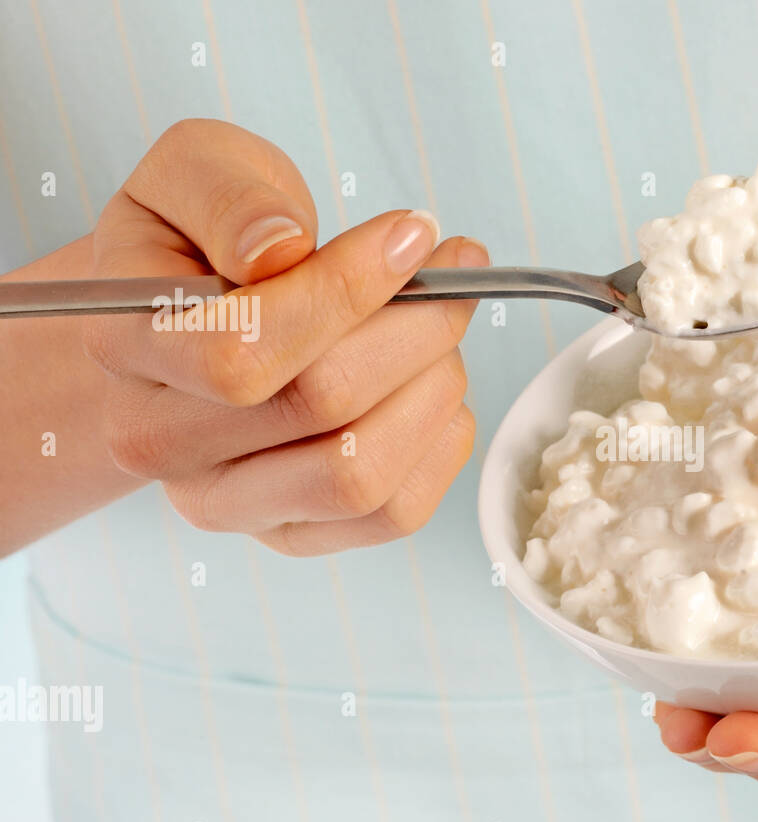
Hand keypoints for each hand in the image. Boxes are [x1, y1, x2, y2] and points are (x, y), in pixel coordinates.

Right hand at [85, 119, 482, 554]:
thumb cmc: (201, 241)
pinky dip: (440, 442)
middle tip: (452, 275)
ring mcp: (232, 503)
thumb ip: (226, 196)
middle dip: (414, 329)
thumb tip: (278, 250)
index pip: (242, 350)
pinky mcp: (295, 535)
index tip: (412, 233)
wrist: (192, 320)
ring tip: (438, 329)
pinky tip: (430, 385)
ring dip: (432, 388)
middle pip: (321, 409)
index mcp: (126, 350)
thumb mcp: (196, 171)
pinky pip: (396, 513)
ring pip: (362, 474)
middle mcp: (164, 447)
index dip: (347, 290)